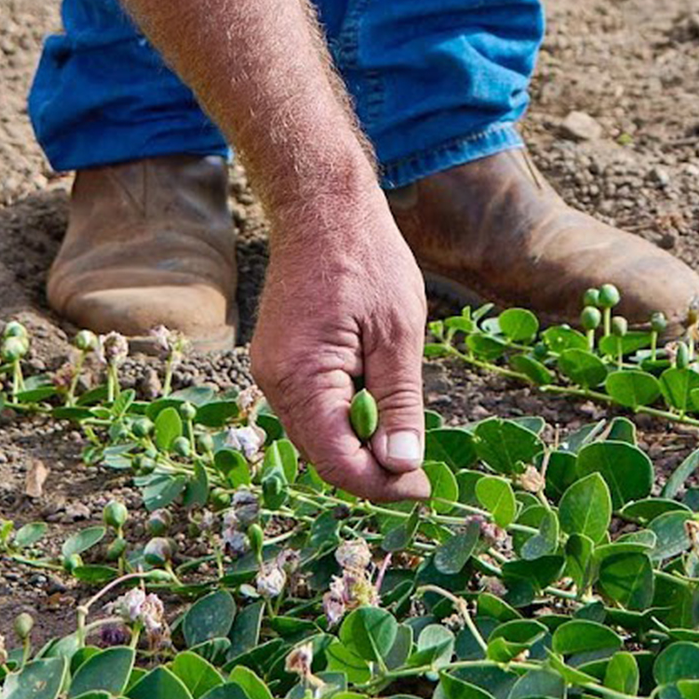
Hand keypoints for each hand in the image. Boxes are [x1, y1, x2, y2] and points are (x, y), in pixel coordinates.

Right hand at [250, 190, 430, 501]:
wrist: (323, 209)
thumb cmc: (367, 260)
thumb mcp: (399, 336)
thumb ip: (399, 405)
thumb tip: (402, 465)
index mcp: (302, 378)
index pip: (337, 462)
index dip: (382, 486)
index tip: (424, 489)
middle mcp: (276, 383)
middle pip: (324, 456)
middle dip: (373, 471)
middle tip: (423, 472)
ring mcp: (273, 373)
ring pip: (320, 436)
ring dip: (362, 445)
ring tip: (406, 438)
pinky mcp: (282, 363)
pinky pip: (316, 410)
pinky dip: (349, 418)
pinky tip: (380, 406)